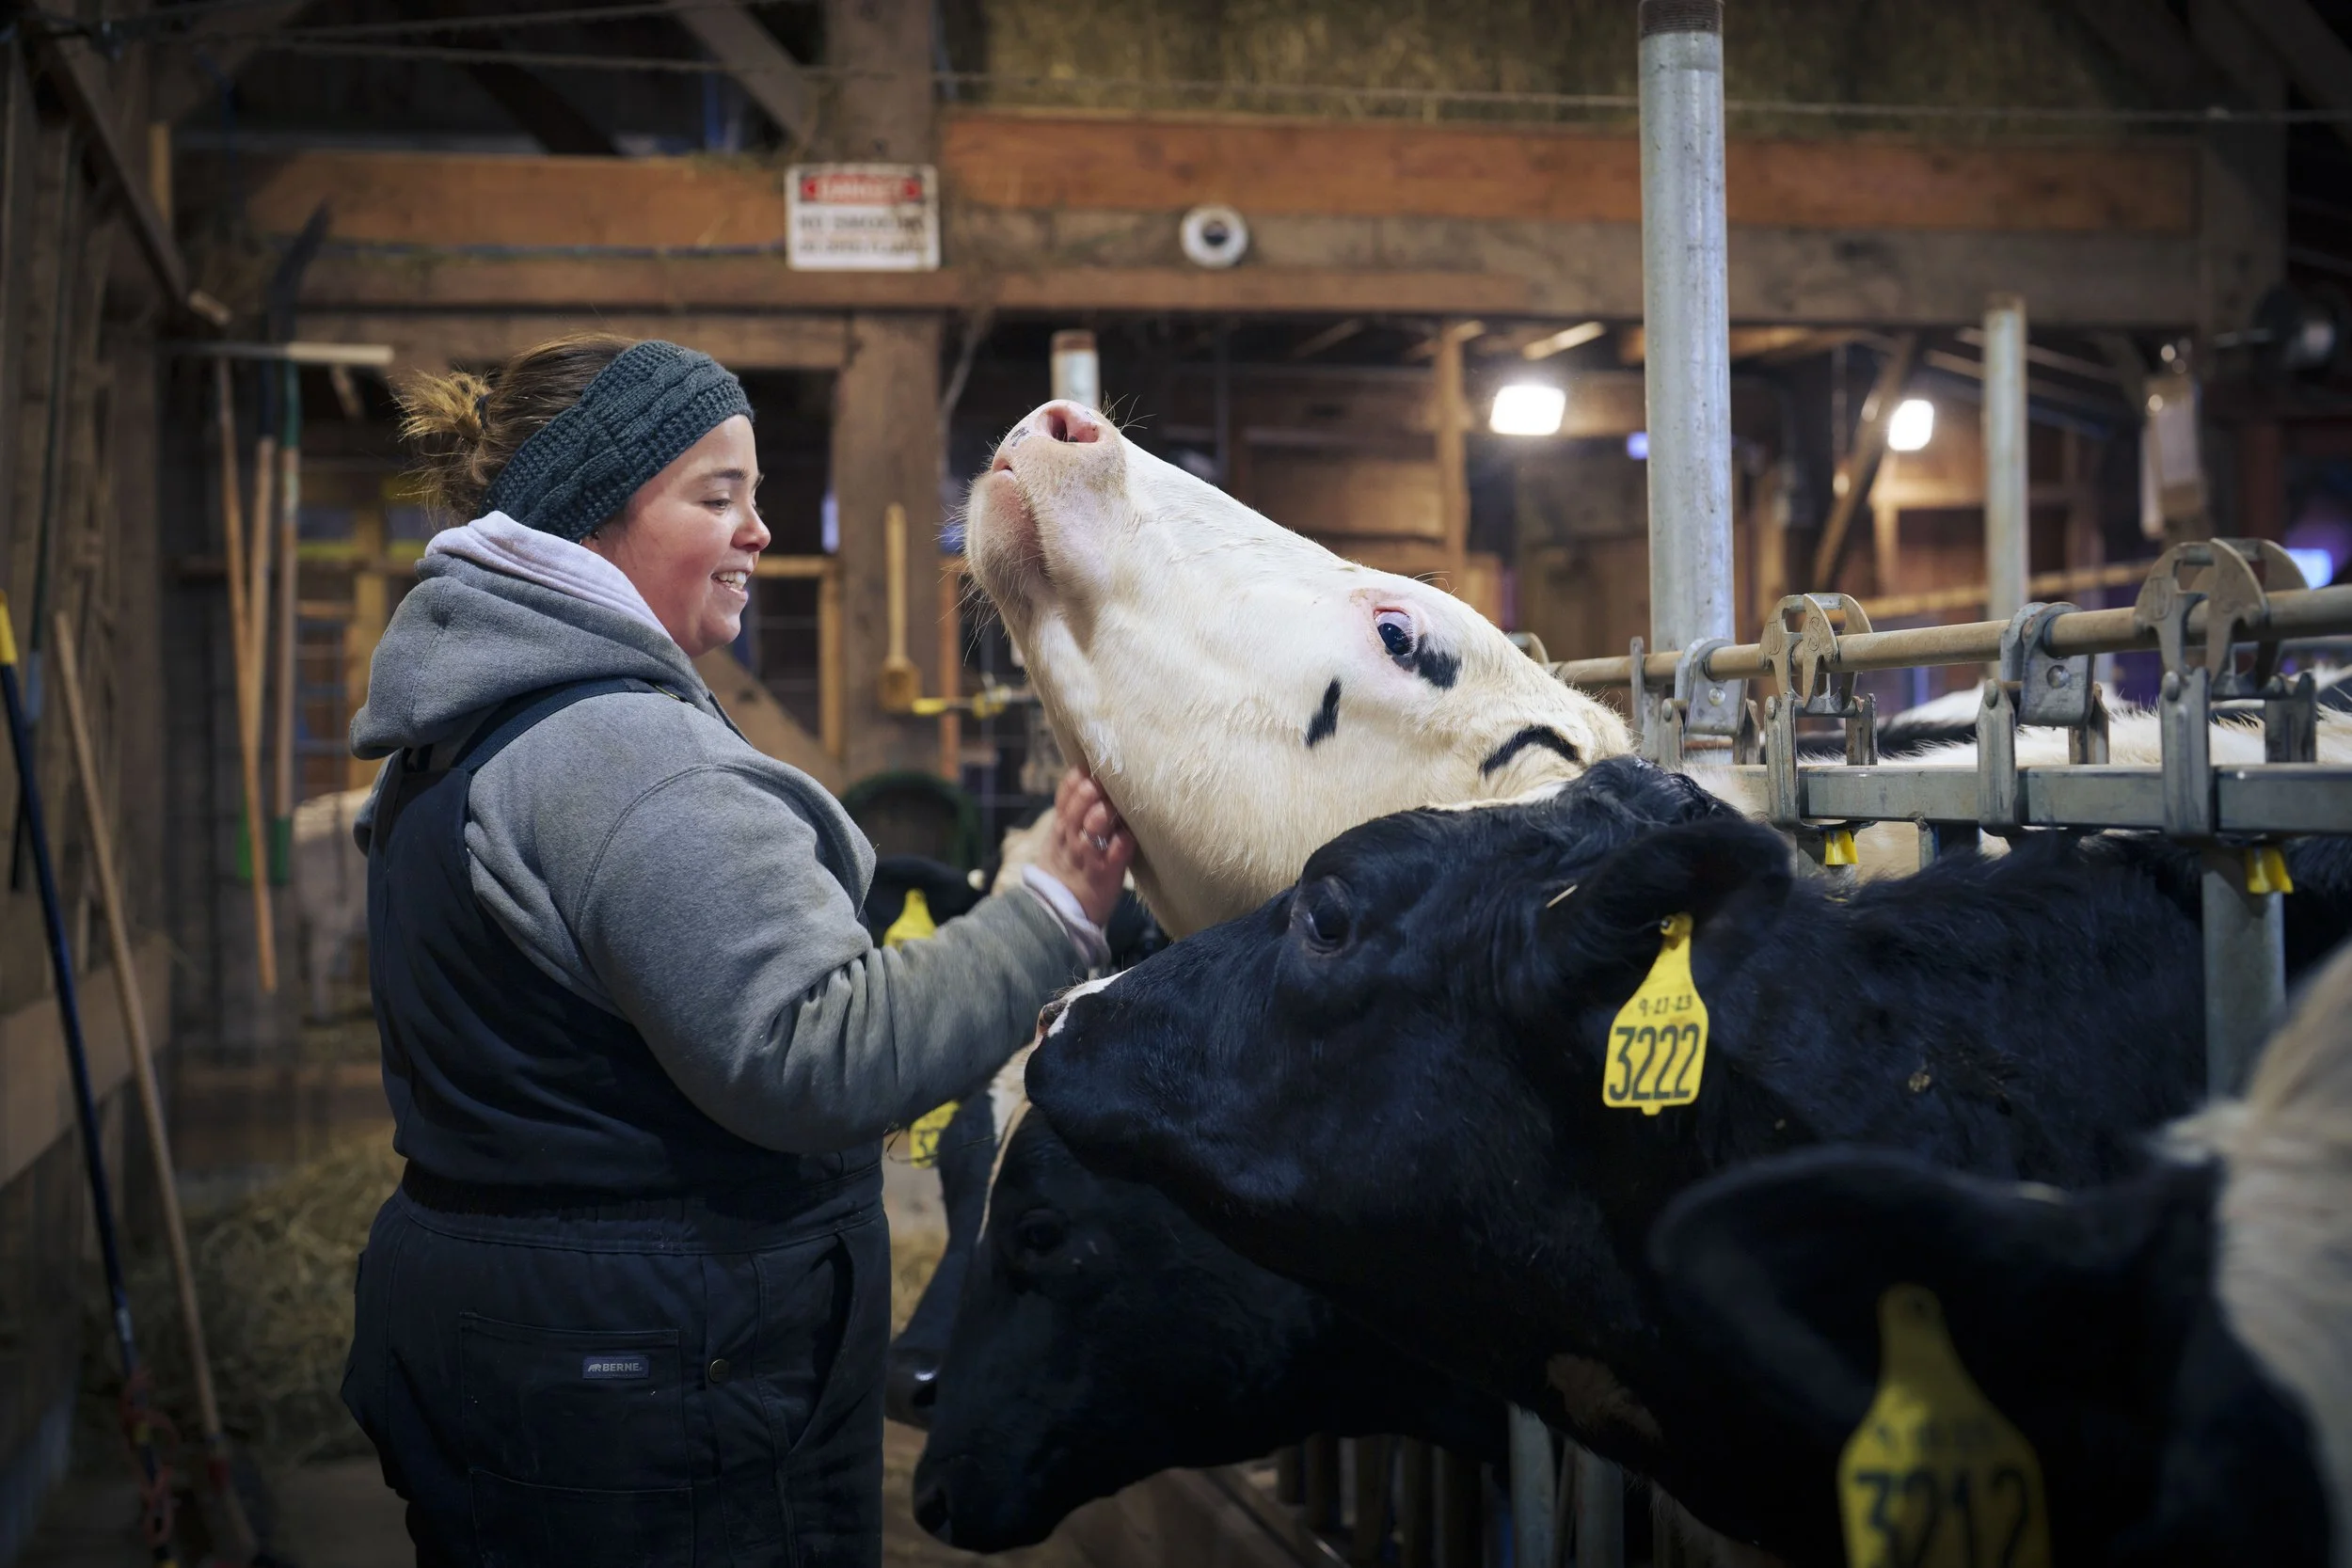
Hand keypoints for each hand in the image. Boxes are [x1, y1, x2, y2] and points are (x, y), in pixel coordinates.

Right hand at [1037, 767, 1134, 927]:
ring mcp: (1087, 855)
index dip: (1080, 777)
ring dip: (1107, 812)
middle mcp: (1072, 836)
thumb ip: (1073, 811)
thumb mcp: (1060, 837)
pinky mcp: (1105, 873)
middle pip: (1080, 803)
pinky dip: (1123, 842)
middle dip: (1095, 789)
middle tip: (1109, 782)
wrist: (1058, 912)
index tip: (1094, 767)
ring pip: (1095, 825)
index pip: (1066, 791)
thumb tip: (1090, 779)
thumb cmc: (1067, 868)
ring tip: (1116, 807)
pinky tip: (1128, 836)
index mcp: (1061, 824)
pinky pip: (1116, 852)